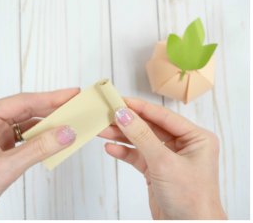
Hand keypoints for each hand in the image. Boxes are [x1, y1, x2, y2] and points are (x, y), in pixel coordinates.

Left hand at [0, 89, 79, 218]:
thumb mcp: (5, 167)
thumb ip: (38, 149)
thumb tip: (64, 133)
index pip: (21, 102)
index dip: (49, 98)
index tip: (71, 94)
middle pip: (25, 110)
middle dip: (52, 109)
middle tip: (76, 105)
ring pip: (27, 125)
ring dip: (48, 126)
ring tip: (71, 122)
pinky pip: (25, 140)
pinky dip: (41, 141)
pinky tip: (55, 141)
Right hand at [99, 98, 225, 218]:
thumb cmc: (191, 199)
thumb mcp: (164, 162)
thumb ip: (141, 136)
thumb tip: (123, 114)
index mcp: (196, 138)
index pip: (163, 116)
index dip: (139, 107)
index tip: (119, 99)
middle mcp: (184, 146)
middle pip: (150, 127)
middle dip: (127, 122)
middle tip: (106, 113)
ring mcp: (170, 159)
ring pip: (141, 141)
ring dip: (122, 136)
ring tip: (101, 129)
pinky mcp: (157, 172)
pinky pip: (138, 157)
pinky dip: (124, 152)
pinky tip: (110, 148)